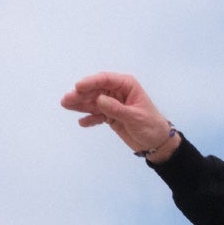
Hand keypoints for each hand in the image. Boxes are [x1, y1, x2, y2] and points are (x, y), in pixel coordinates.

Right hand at [60, 72, 178, 158]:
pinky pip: (97, 115)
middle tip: (66, 100)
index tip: (78, 87)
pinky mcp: (111, 116)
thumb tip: (99, 100)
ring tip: (66, 105)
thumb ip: (117, 109)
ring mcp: (113, 104)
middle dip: (81, 95)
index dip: (91, 82)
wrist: (157, 144)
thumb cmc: (152, 127)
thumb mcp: (135, 118)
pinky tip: (82, 122)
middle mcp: (118, 92)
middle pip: (96, 90)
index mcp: (126, 85)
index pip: (105, 80)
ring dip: (81, 105)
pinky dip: (90, 119)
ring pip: (94, 102)